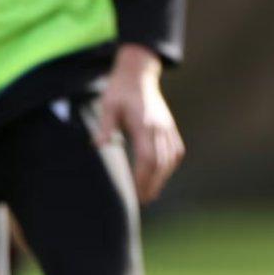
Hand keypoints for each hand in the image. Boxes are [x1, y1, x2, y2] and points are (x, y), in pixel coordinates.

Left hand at [95, 44, 184, 202]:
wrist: (138, 74)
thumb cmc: (119, 91)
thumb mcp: (108, 105)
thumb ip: (105, 125)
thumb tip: (98, 144)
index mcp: (145, 123)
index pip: (148, 156)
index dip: (143, 177)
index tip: (136, 192)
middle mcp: (159, 126)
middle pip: (161, 161)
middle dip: (153, 183)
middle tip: (142, 199)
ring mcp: (167, 126)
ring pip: (170, 157)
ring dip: (162, 177)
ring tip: (151, 193)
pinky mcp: (169, 126)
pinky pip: (175, 150)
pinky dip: (170, 164)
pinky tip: (162, 174)